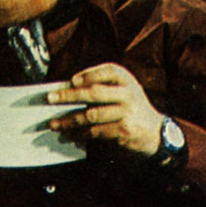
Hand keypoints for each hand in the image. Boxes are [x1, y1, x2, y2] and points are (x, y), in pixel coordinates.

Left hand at [47, 63, 163, 156]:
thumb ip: (101, 88)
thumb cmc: (130, 109)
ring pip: (91, 115)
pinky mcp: (124, 131)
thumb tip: (65, 92)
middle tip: (50, 99)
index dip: (90, 74)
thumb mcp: (123, 92)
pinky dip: (80, 134)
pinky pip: (96, 132)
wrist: (156, 133)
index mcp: (127, 81)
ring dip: (69, 121)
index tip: (72, 80)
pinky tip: (71, 135)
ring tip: (54, 124)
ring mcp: (127, 113)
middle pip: (95, 93)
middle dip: (69, 96)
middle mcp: (129, 94)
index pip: (110, 71)